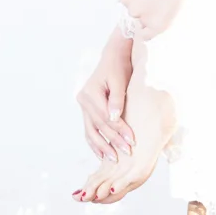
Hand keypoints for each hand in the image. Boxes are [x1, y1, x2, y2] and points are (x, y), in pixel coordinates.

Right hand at [76, 31, 135, 160]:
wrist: (114, 55)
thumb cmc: (119, 66)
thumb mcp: (119, 79)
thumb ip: (116, 99)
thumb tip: (114, 118)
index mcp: (90, 93)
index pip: (106, 117)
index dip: (119, 130)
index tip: (132, 141)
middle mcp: (83, 100)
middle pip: (99, 126)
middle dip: (113, 140)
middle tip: (127, 152)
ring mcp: (83, 105)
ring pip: (91, 131)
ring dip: (102, 146)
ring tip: (113, 159)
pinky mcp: (87, 109)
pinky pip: (89, 129)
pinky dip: (95, 141)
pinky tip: (102, 153)